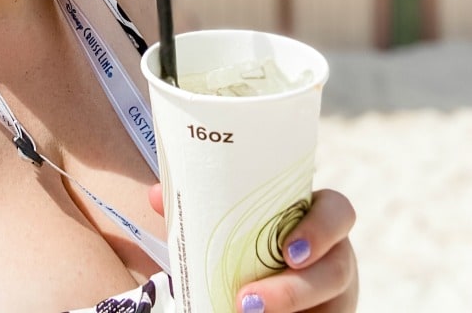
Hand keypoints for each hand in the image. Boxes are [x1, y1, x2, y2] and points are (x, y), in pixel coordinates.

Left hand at [148, 186, 357, 312]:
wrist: (261, 287)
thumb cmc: (250, 244)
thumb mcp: (235, 228)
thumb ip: (203, 210)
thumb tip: (158, 194)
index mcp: (315, 217)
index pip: (338, 212)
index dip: (321, 228)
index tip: (288, 250)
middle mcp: (334, 256)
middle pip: (339, 267)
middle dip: (296, 288)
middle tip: (250, 300)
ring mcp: (336, 293)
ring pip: (332, 302)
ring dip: (287, 307)